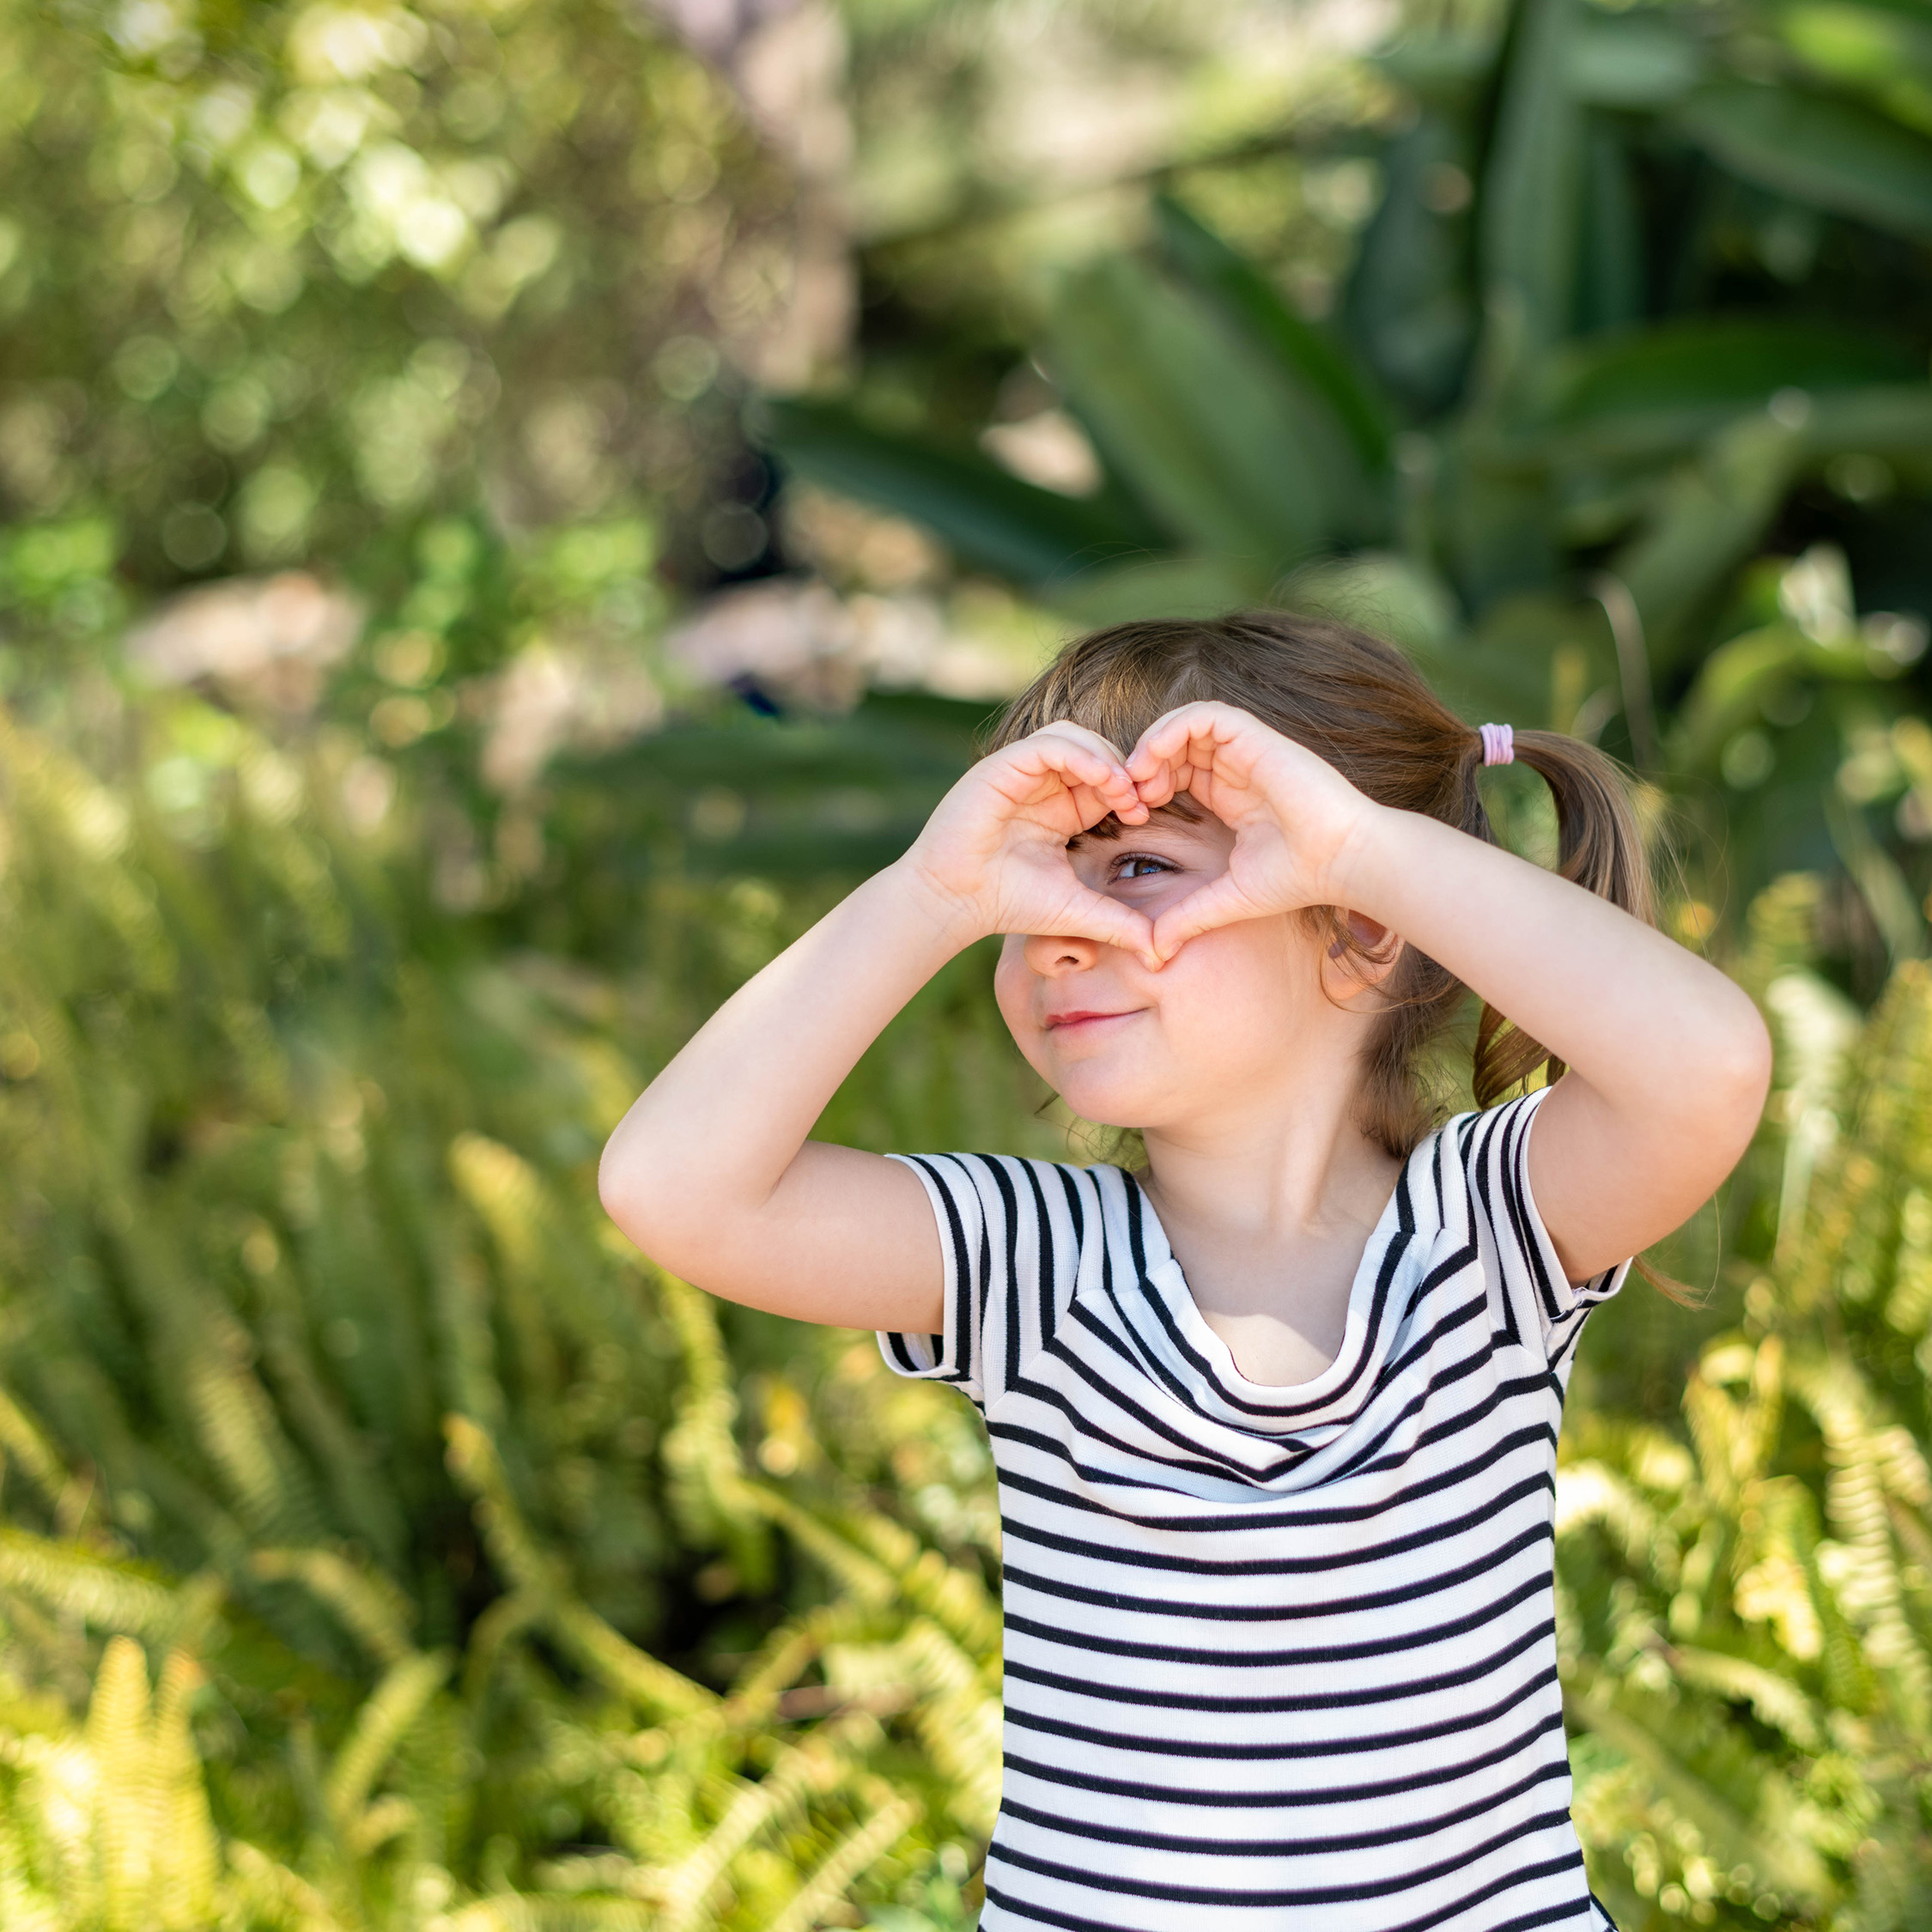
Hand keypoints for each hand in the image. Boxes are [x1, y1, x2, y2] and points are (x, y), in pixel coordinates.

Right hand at [901, 724, 1159, 961]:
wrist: (956, 902)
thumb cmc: (1009, 904)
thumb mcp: (1077, 909)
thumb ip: (1118, 922)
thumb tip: (1159, 953)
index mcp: (1060, 808)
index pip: (1105, 777)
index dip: (1130, 787)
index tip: (1145, 813)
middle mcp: (1041, 784)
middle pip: (1094, 748)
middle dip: (1123, 768)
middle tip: (1139, 799)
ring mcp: (1020, 771)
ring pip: (1073, 736)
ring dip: (1104, 757)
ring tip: (1121, 789)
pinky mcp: (1002, 766)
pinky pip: (1049, 744)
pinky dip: (1079, 754)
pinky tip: (1100, 779)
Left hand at [1124, 701, 1378, 961]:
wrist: (1342, 861)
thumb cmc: (1296, 878)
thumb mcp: (1227, 899)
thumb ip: (1188, 918)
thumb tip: (1154, 955)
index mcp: (1228, 796)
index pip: (1176, 771)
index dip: (1146, 786)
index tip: (1133, 816)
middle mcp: (1234, 769)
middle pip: (1174, 745)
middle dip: (1143, 765)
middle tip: (1128, 797)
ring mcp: (1245, 751)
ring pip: (1184, 724)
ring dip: (1152, 744)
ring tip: (1138, 778)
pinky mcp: (1256, 739)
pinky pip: (1205, 716)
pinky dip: (1172, 728)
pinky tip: (1155, 759)